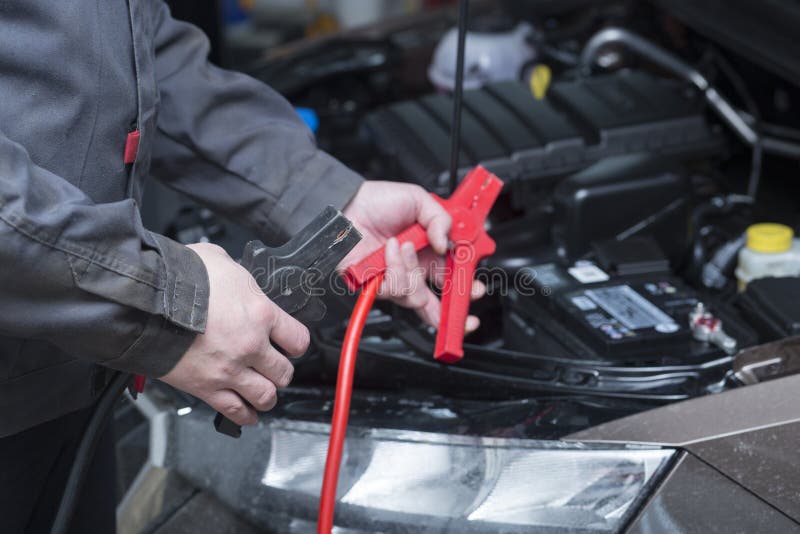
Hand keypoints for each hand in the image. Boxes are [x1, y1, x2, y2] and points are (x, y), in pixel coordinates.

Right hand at [160, 243, 309, 425]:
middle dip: (281, 370)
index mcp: (260, 314)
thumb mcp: (221, 262)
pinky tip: (249, 414)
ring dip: (267, 395)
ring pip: (265, 396)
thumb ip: (239, 280)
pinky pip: (234, 411)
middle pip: (284, 372)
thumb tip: (239, 283)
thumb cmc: (180, 278)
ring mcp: (230, 370)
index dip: (296, 343)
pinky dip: (245, 416)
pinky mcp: (206, 387)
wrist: (145, 300)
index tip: (291, 345)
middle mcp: (251, 346)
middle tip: (275, 367)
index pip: (298, 339)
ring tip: (264, 391)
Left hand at [341, 181, 484, 330]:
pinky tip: (389, 251)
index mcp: (429, 250)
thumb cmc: (376, 201)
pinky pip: (395, 290)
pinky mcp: (378, 286)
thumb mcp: (418, 198)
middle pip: (437, 303)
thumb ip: (441, 219)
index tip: (475, 288)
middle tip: (462, 298)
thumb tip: (449, 244)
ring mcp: (396, 279)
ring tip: (404, 245)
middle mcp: (414, 268)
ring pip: (417, 296)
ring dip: (412, 269)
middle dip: (453, 309)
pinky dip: (394, 268)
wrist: (346, 206)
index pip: (452, 275)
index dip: (466, 286)